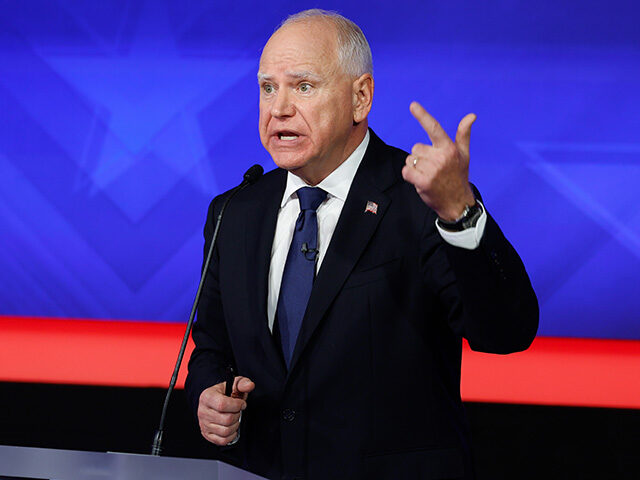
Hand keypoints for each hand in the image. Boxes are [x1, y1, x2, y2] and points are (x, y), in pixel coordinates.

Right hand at [197, 376, 254, 445]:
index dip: (237, 405)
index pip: (222, 405)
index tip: (242, 404)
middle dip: (237, 415)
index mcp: (207, 397)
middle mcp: (203, 411)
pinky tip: (232, 427)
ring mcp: (204, 424)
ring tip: (235, 418)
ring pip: (225, 431)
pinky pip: (222, 440)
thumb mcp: (235, 384)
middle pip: (226, 419)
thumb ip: (243, 383)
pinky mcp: (207, 434)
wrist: (216, 401)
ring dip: (235, 425)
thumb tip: (250, 386)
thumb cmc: (226, 392)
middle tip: (238, 411)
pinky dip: (231, 436)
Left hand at [401, 101, 476, 220]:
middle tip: (432, 168)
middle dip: (420, 157)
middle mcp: (441, 157)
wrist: (457, 203)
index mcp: (449, 148)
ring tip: (429, 175)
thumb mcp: (464, 155)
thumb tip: (472, 115)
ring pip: (410, 159)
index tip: (412, 105)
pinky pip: (406, 171)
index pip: (434, 128)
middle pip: (416, 148)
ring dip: (415, 167)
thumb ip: (463, 134)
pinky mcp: (423, 182)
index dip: (422, 116)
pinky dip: (409, 175)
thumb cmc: (458, 176)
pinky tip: (420, 180)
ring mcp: (432, 170)